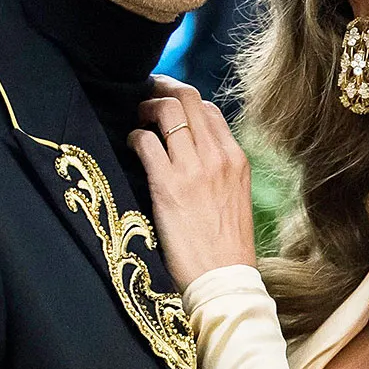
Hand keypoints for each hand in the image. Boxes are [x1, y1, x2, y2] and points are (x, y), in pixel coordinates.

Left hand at [130, 77, 257, 290]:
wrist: (223, 279)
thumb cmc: (227, 246)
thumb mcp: (235, 198)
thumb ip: (220, 170)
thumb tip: (196, 151)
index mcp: (236, 159)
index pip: (209, 110)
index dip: (184, 100)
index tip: (167, 104)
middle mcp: (218, 157)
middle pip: (188, 99)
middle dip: (162, 89)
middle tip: (145, 96)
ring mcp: (194, 169)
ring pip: (166, 110)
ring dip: (145, 108)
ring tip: (137, 119)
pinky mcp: (168, 185)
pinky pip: (146, 141)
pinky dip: (134, 136)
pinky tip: (131, 145)